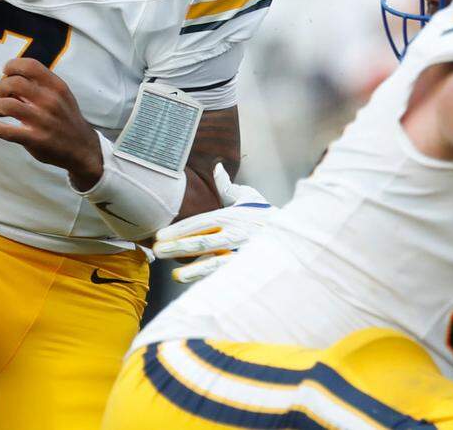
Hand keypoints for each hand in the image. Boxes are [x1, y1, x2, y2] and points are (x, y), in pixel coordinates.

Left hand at [0, 57, 103, 189]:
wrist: (82, 148)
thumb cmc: (66, 118)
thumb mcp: (61, 96)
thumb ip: (41, 85)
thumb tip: (13, 78)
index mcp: (57, 87)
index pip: (30, 65)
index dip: (12, 65)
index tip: (6, 72)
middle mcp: (50, 101)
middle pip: (15, 82)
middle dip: (2, 86)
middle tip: (2, 95)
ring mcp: (42, 121)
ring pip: (8, 105)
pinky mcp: (35, 139)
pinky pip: (7, 131)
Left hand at [153, 163, 274, 282]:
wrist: (295, 232)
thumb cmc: (265, 214)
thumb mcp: (247, 197)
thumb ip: (227, 186)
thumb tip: (216, 167)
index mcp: (231, 215)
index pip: (200, 222)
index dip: (179, 229)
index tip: (160, 235)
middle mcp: (236, 233)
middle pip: (203, 241)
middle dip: (178, 247)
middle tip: (157, 251)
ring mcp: (243, 252)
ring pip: (215, 261)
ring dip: (194, 269)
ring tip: (175, 275)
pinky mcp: (249, 267)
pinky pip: (228, 275)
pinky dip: (212, 281)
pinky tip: (198, 285)